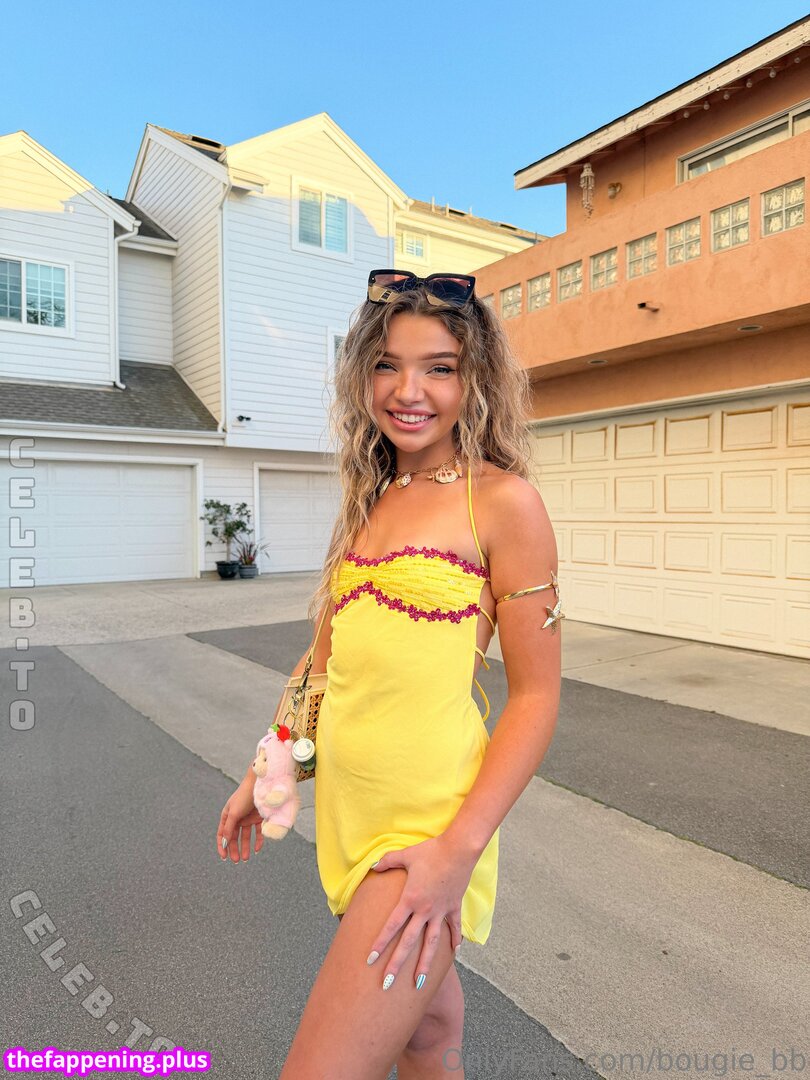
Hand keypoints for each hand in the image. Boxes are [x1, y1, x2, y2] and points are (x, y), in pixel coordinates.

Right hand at [217, 774, 263, 863]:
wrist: (259, 785)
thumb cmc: (243, 797)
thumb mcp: (234, 813)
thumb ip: (229, 828)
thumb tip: (224, 842)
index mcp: (227, 816)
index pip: (222, 834)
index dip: (222, 846)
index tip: (224, 857)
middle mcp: (237, 818)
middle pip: (234, 837)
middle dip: (234, 849)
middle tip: (236, 860)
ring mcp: (247, 819)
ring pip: (245, 837)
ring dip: (245, 847)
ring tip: (246, 858)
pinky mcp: (258, 818)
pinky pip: (257, 832)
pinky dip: (257, 841)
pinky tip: (257, 849)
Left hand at [365, 835, 476, 989]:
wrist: (458, 849)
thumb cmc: (431, 851)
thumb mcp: (406, 855)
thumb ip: (387, 861)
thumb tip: (373, 865)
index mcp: (410, 899)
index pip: (391, 926)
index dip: (380, 943)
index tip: (370, 960)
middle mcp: (424, 910)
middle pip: (408, 942)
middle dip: (396, 964)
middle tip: (387, 984)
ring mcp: (441, 911)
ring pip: (431, 943)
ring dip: (424, 964)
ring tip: (418, 983)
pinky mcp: (454, 906)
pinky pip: (454, 927)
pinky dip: (455, 940)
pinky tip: (454, 953)